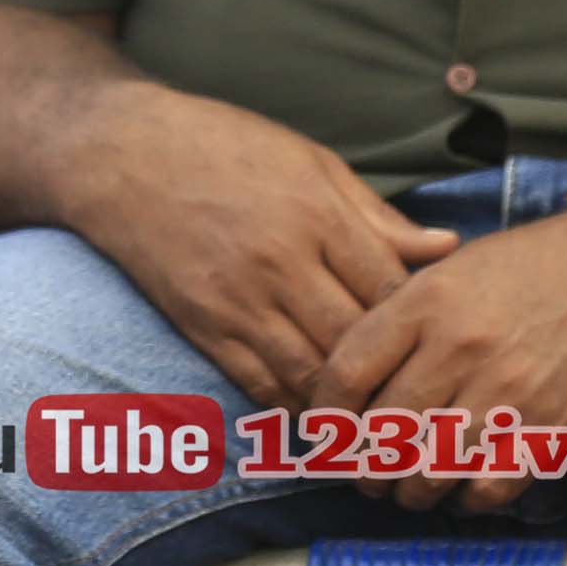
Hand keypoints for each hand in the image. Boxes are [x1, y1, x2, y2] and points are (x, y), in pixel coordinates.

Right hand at [53, 85, 455, 410]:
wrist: (121, 153)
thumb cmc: (223, 146)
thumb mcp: (311, 162)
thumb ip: (376, 215)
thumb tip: (446, 247)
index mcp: (317, 216)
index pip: (391, 289)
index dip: (421, 321)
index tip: (438, 338)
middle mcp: (282, 264)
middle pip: (357, 339)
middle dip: (393, 370)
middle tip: (424, 394)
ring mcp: (239, 300)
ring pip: (312, 373)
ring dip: (348, 401)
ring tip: (381, 419)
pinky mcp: (203, 325)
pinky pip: (259, 383)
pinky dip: (294, 407)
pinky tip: (320, 415)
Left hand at [299, 175, 566, 512]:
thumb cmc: (539, 267)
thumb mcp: (454, 269)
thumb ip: (400, 318)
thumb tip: (348, 377)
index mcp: (426, 303)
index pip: (344, 377)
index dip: (324, 418)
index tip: (325, 434)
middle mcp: (460, 348)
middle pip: (381, 435)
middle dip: (364, 468)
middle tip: (366, 474)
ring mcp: (507, 392)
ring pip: (427, 473)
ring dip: (410, 492)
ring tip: (409, 489)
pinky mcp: (550, 427)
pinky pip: (488, 488)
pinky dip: (468, 498)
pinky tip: (465, 487)